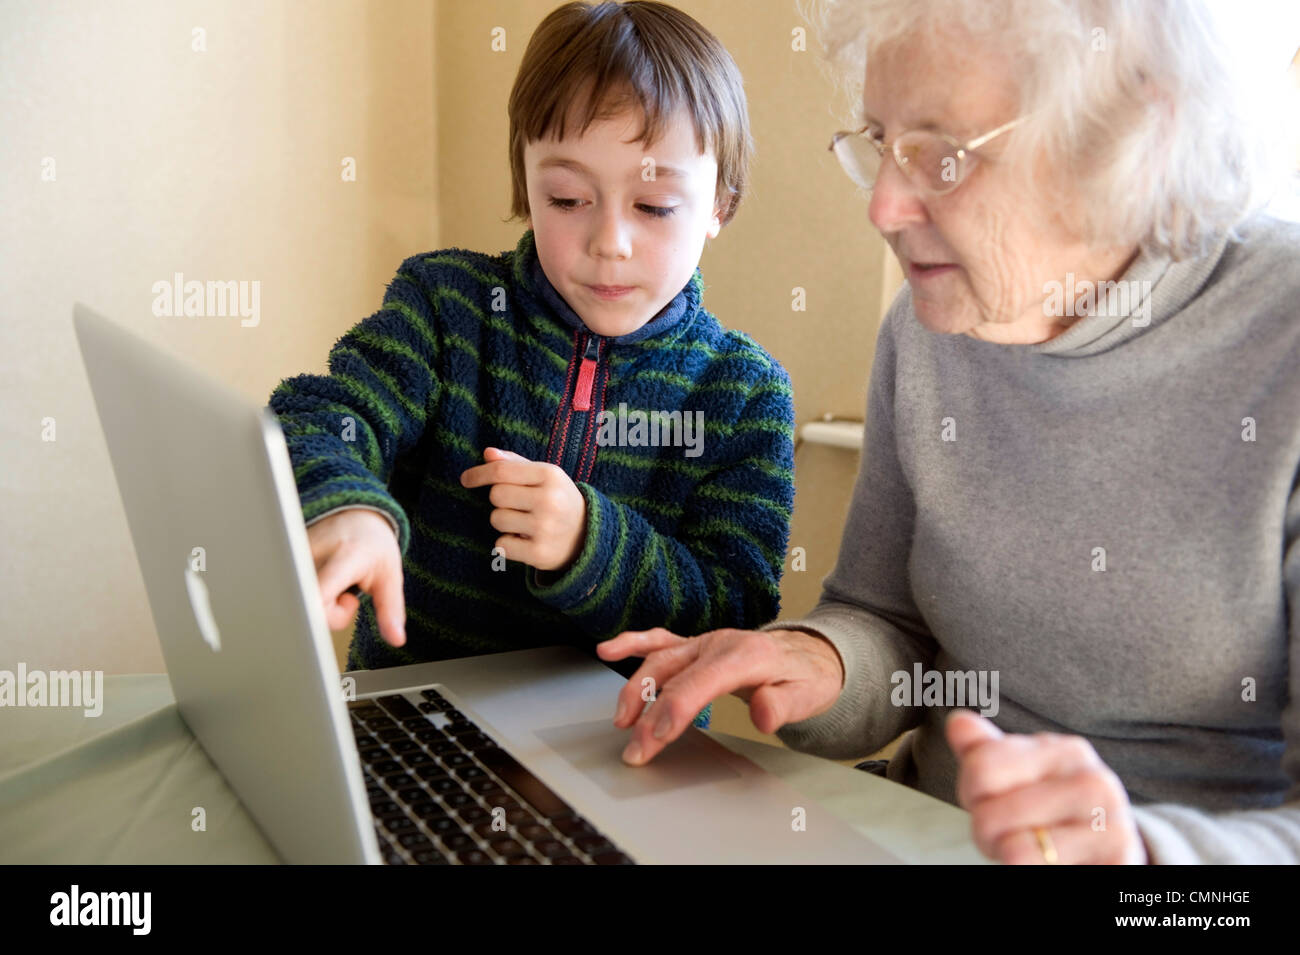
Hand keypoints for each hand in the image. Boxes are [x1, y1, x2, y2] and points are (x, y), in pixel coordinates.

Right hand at [306, 508, 405, 646]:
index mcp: (344, 557)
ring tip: (332, 586)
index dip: (320, 612)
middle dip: (329, 615)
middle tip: (345, 597)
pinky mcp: (282, 561)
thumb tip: (397, 640)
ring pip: (300, 603)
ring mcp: (293, 557)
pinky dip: (308, 596)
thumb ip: (391, 609)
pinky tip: (318, 583)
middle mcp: (312, 555)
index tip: (333, 613)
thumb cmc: (373, 544)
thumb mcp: (390, 575)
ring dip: (319, 605)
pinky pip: (294, 594)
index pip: (319, 592)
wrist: (354, 514)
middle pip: (311, 608)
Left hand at [459, 447, 585, 571]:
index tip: (465, 479)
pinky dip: (508, 544)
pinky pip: (501, 545)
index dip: (479, 474)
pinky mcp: (539, 553)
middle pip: (496, 495)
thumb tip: (487, 453)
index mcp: (550, 475)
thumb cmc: (558, 499)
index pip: (501, 471)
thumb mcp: (544, 476)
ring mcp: (545, 528)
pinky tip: (526, 540)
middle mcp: (549, 500)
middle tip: (518, 505)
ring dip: (504, 522)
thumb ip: (515, 463)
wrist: (587, 536)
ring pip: (496, 519)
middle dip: (500, 500)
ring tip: (525, 523)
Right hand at [597, 627, 844, 765]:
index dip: (674, 710)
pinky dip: (633, 644)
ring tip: (621, 720)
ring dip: (635, 688)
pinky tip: (609, 649)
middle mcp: (719, 644)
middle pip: (673, 677)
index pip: (700, 683)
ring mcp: (705, 642)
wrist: (812, 653)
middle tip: (635, 750)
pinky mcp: (697, 646)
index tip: (655, 737)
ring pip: (660, 659)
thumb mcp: (809, 694)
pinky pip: (661, 641)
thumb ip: (784, 705)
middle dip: (648, 714)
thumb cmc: (808, 676)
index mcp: (745, 655)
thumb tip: (762, 715)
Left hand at [946, 710, 1147, 863]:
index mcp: (1066, 751)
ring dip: (1007, 856)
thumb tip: (958, 722)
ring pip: (1013, 849)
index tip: (992, 801)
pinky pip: (1036, 868)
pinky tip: (1052, 865)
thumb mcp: (1017, 779)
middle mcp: (1093, 780)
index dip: (972, 793)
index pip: (982, 766)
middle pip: (989, 813)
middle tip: (1011, 835)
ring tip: (1032, 853)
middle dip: (987, 833)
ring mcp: (1109, 822)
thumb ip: (985, 753)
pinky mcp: (1115, 860)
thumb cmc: (1054, 816)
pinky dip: (1029, 873)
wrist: (1112, 856)